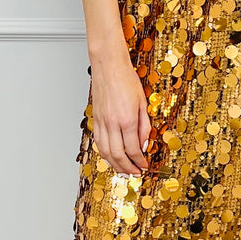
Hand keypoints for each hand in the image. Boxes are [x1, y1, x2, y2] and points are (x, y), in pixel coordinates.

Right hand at [89, 52, 150, 174]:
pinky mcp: (95, 119)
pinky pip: (98, 142)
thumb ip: (144, 126)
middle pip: (118, 155)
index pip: (133, 149)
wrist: (108, 66)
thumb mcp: (143, 102)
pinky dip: (104, 154)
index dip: (139, 161)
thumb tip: (144, 144)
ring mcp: (101, 122)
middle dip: (127, 168)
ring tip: (123, 171)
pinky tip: (111, 157)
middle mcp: (112, 123)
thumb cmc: (126, 79)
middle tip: (135, 173)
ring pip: (105, 152)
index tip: (144, 166)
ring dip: (114, 165)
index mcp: (127, 119)